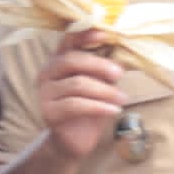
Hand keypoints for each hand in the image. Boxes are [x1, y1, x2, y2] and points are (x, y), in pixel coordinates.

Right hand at [33, 29, 125, 161]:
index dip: (85, 34)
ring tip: (122, 98)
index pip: (68, 39)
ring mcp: (45, 92)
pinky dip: (99, 107)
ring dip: (104, 91)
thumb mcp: (101, 83)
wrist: (74, 140)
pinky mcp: (48, 112)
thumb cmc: (90, 106)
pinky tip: (114, 111)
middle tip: (120, 74)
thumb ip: (108, 66)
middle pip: (72, 60)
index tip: (106, 34)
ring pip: (77, 84)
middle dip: (99, 65)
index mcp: (59, 59)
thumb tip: (128, 49)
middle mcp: (48, 72)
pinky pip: (76, 105)